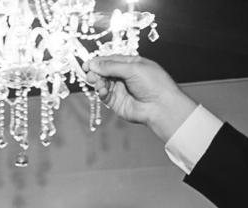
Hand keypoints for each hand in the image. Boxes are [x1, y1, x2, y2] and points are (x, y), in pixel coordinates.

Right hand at [84, 56, 198, 142]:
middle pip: (105, 72)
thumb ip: (111, 66)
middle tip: (89, 74)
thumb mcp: (132, 69)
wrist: (160, 105)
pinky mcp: (117, 102)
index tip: (87, 64)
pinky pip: (104, 96)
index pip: (111, 61)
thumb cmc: (154, 84)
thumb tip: (93, 63)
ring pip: (103, 84)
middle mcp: (125, 76)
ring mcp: (121, 89)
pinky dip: (101, 93)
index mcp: (132, 64)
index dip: (99, 62)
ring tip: (98, 83)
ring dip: (98, 83)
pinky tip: (103, 91)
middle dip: (96, 72)